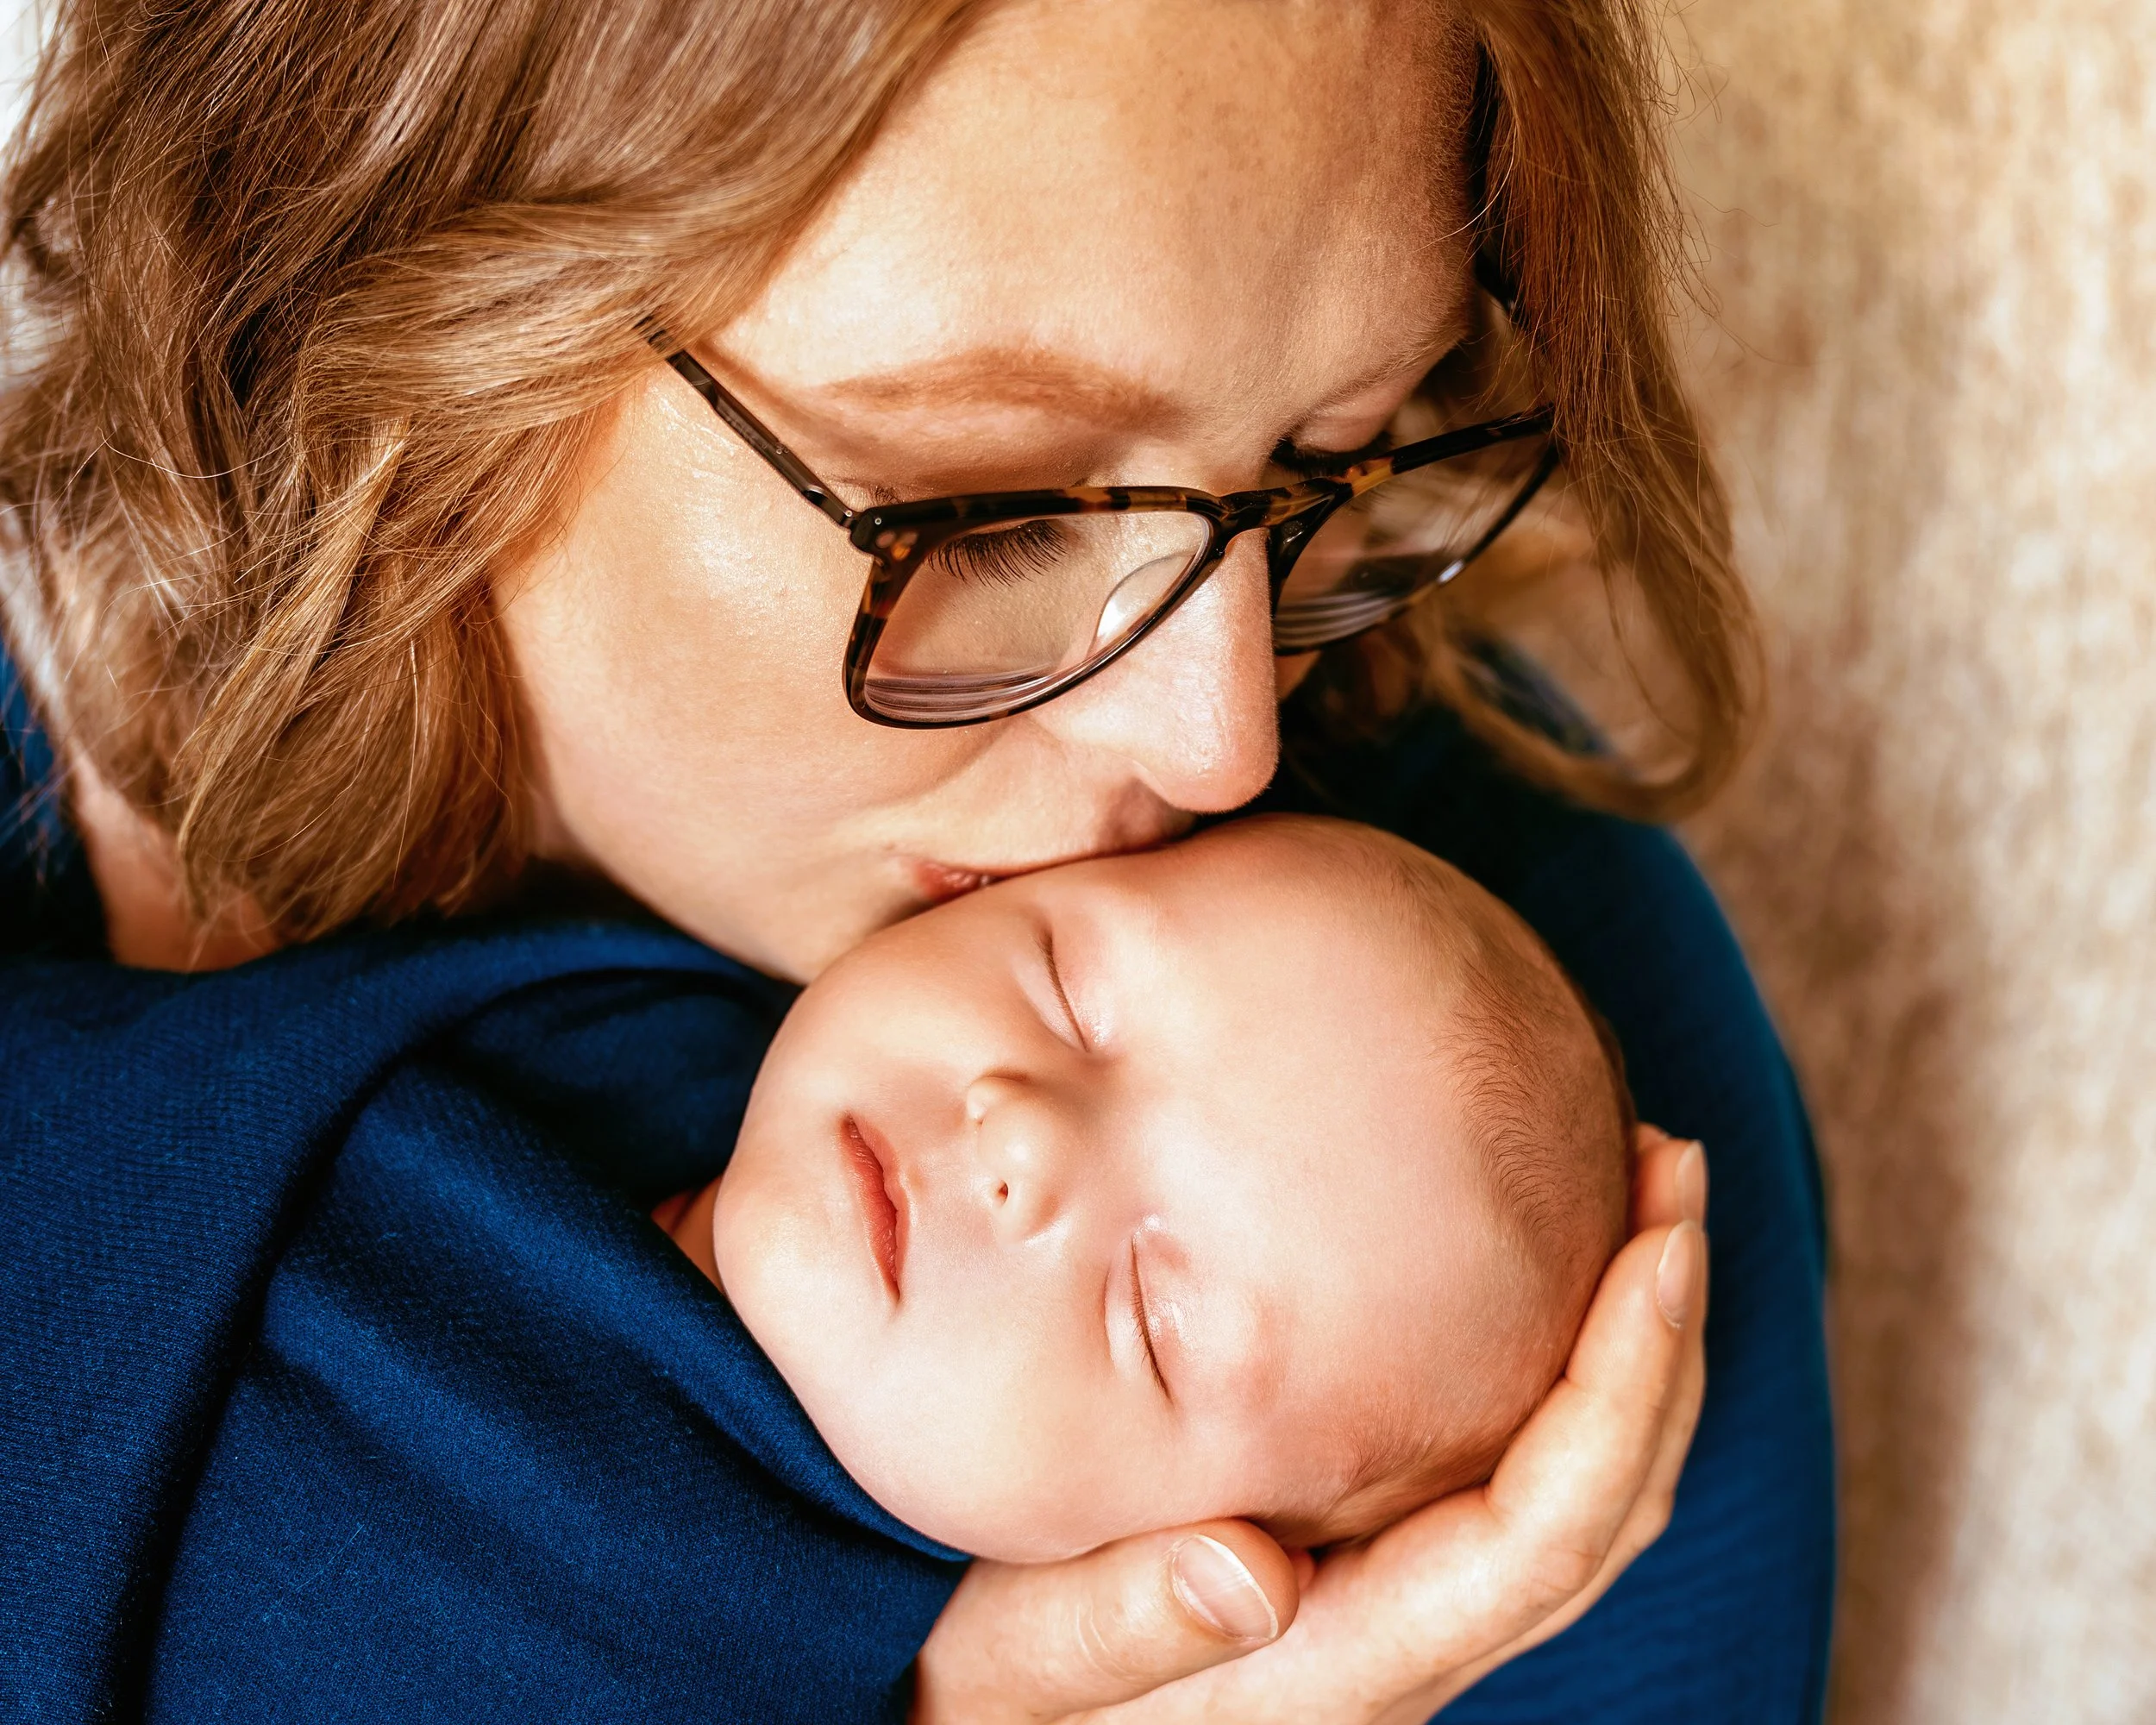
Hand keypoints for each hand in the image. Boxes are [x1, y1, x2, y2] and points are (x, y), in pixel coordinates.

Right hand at [910, 1125, 1707, 1724]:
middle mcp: (1396, 1651)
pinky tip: (1530, 1279)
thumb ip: (1114, 1627)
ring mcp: (1391, 1614)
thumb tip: (1256, 1572)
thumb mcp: (1004, 1664)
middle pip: (1598, 1508)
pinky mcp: (1365, 1573)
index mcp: (1337, 1669)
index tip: (1660, 1235)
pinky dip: (1559, 1373)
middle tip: (1668, 1166)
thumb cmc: (969, 1695)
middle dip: (1659, 1337)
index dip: (1623, 1384)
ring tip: (1636, 1199)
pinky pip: (1514, 1483)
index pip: (1540, 1533)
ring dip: (1626, 1347)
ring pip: (1575, 1497)